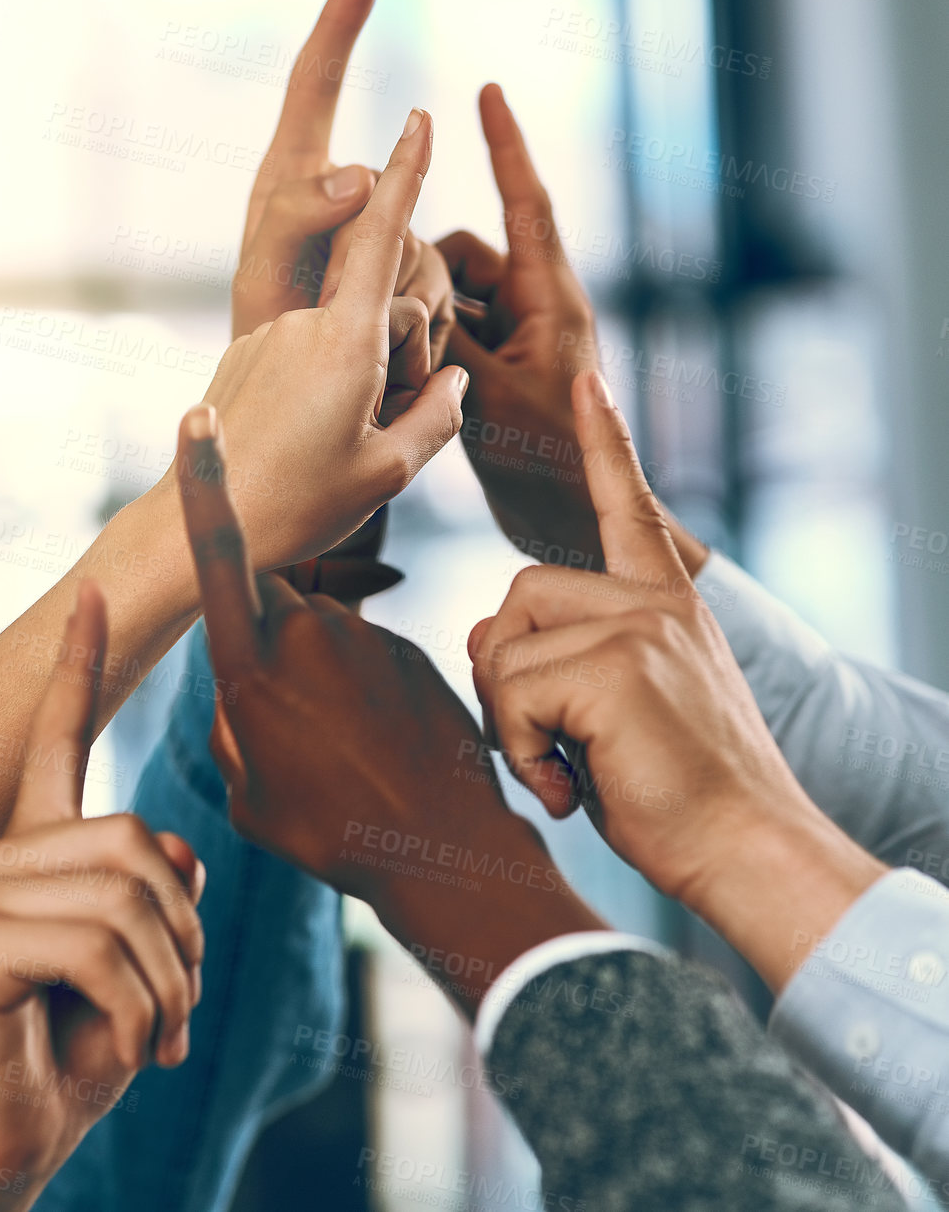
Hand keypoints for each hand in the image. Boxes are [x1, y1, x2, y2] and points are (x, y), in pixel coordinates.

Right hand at [0, 584, 204, 1208]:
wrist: (13, 1141)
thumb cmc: (81, 1049)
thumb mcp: (150, 964)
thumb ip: (165, 896)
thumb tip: (179, 857)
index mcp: (46, 843)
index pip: (60, 733)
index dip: (77, 661)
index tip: (91, 591)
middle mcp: (6, 851)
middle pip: (141, 842)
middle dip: (183, 937)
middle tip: (179, 1009)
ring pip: (127, 897)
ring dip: (167, 985)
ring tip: (155, 1036)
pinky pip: (100, 948)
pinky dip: (138, 1011)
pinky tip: (128, 1051)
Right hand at [174, 406, 603, 1018]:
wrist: (441, 850)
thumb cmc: (328, 833)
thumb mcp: (248, 793)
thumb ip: (230, 725)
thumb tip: (238, 688)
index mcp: (251, 668)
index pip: (218, 559)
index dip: (203, 487)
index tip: (197, 418)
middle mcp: (304, 635)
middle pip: (267, 602)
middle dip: (266, 640)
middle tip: (292, 722)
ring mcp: (361, 636)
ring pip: (318, 628)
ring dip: (319, 670)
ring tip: (346, 749)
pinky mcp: (407, 645)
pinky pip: (364, 648)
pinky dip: (364, 684)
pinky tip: (382, 741)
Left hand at [190, 109, 468, 570]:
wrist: (199, 530)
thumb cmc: (299, 508)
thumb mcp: (387, 473)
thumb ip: (437, 417)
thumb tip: (455, 380)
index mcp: (343, 342)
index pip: (383, 238)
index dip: (405, 174)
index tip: (421, 117)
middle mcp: (305, 326)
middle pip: (384, 308)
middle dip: (404, 352)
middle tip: (388, 423)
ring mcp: (273, 338)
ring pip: (350, 334)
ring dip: (367, 381)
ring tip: (345, 445)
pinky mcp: (252, 356)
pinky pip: (314, 351)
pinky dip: (332, 387)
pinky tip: (309, 442)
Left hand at [233, 0, 452, 366]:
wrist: (272, 444)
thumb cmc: (259, 349)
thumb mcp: (268, 285)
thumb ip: (299, 221)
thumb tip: (359, 168)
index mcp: (287, 186)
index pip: (314, 83)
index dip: (340, 21)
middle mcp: (332, 209)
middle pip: (393, 196)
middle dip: (385, 262)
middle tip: (350, 317)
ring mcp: (371, 252)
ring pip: (424, 254)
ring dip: (401, 315)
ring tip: (356, 366)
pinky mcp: (401, 291)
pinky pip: (438, 298)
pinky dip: (417, 340)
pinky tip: (384, 379)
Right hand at [438, 84, 708, 576]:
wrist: (578, 527)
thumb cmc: (554, 465)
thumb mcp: (494, 397)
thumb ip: (448, 338)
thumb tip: (403, 288)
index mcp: (551, 299)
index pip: (527, 203)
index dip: (507, 144)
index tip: (488, 90)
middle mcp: (533, 307)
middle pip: (463, 255)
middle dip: (429, 279)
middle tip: (414, 337)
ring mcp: (514, 338)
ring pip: (446, 296)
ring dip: (423, 322)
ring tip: (420, 377)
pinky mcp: (494, 368)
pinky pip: (447, 332)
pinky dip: (425, 348)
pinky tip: (408, 386)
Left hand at [469, 369, 884, 992]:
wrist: (747, 848)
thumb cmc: (679, 794)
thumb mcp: (618, 706)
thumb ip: (563, 655)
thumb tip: (484, 633)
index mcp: (667, 601)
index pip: (630, 507)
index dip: (607, 442)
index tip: (589, 382)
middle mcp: (655, 600)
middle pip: (519, 596)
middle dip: (505, 672)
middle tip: (542, 742)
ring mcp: (638, 625)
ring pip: (505, 646)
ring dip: (510, 720)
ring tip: (562, 768)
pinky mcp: (616, 663)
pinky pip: (511, 692)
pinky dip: (520, 751)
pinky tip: (567, 788)